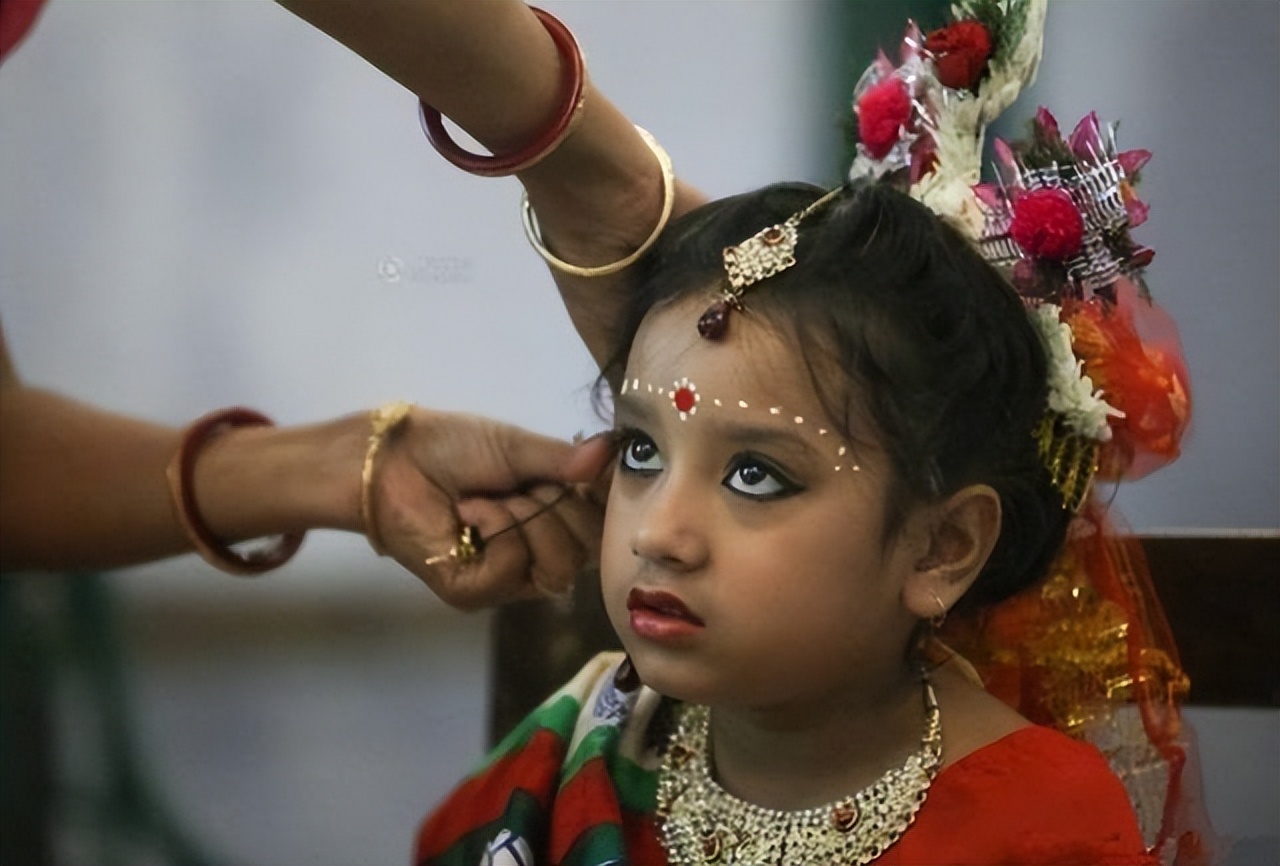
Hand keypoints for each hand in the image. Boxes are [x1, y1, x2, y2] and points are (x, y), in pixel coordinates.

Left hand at [368, 407, 612, 609]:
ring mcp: (508, 579)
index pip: (604, 531)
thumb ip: (566, 460)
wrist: (394, 458)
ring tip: (493, 499)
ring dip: (529, 520)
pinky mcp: (474, 592)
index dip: (601, 504)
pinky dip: (496, 529)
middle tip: (525, 484)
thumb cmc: (453, 448)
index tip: (589, 474)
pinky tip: (469, 513)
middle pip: (588, 554)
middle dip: (561, 507)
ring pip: (558, 568)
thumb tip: (610, 453)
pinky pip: (513, 568)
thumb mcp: (518, 447)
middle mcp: (539, 555)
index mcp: (556, 521)